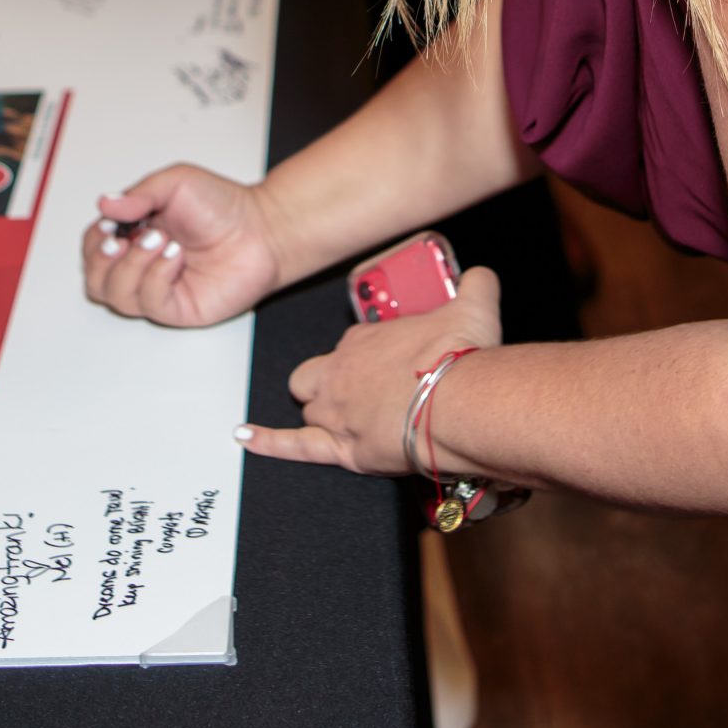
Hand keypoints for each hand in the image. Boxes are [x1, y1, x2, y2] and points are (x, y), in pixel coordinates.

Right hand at [84, 164, 289, 328]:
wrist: (261, 229)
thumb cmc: (223, 206)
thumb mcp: (176, 183)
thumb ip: (139, 194)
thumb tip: (104, 205)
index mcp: (134, 233)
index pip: (94, 246)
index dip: (94, 239)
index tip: (111, 224)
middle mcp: (141, 264)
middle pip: (94, 277)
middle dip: (100, 259)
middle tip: (122, 239)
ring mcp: (157, 288)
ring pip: (114, 295)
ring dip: (132, 265)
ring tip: (162, 242)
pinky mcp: (176, 308)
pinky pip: (148, 304)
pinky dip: (155, 278)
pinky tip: (175, 258)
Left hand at [248, 268, 503, 474]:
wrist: (461, 403)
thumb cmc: (462, 359)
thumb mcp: (475, 306)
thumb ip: (476, 285)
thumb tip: (481, 278)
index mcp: (365, 340)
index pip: (352, 345)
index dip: (370, 356)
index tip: (393, 362)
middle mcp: (343, 373)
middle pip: (317, 377)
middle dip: (328, 382)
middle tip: (359, 390)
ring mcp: (339, 412)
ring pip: (310, 410)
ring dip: (321, 412)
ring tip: (342, 419)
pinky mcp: (344, 449)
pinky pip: (295, 446)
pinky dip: (268, 443)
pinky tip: (246, 437)